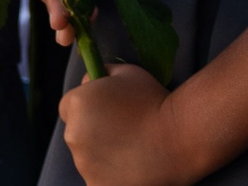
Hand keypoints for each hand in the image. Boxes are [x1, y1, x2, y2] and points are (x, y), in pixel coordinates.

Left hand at [57, 65, 195, 185]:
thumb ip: (103, 74)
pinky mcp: (96, 185)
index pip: (69, 105)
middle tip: (125, 127)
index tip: (108, 108)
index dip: (88, 105)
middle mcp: (73, 134)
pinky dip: (110, 173)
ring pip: (86, 157)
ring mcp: (83, 164)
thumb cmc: (155, 100)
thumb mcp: (128, 72)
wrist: (179, 136)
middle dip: (94, 129)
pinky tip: (132, 163)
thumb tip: (90, 82)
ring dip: (102, 152)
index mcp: (78, 104)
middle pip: (76, 132)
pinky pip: (98, 177)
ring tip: (134, 146)